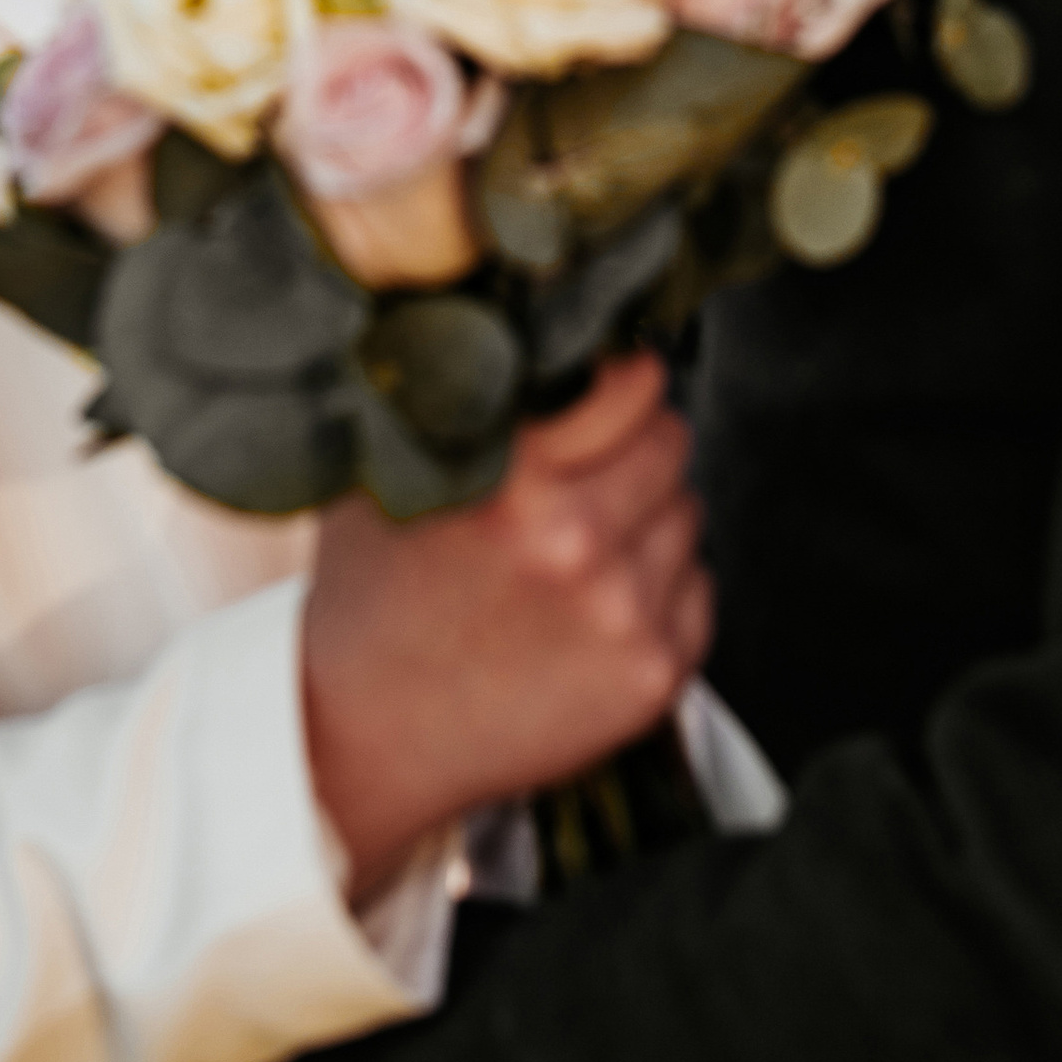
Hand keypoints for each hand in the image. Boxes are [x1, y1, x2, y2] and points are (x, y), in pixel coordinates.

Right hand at [301, 356, 711, 898]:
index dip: (621, 381)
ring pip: (689, 513)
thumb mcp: (394, 472)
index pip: (634, 383)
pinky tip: (591, 608)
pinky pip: (698, 590)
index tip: (608, 390)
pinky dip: (659, 590)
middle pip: (673, 441)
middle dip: (635, 447)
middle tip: (583, 477)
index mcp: (513, 479)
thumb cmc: (375, 597)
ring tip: (576, 552)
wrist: (363, 737)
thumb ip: (467, 402)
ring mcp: (623, 613)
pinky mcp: (653, 674)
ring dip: (647, 519)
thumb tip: (533, 324)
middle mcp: (577, 542)